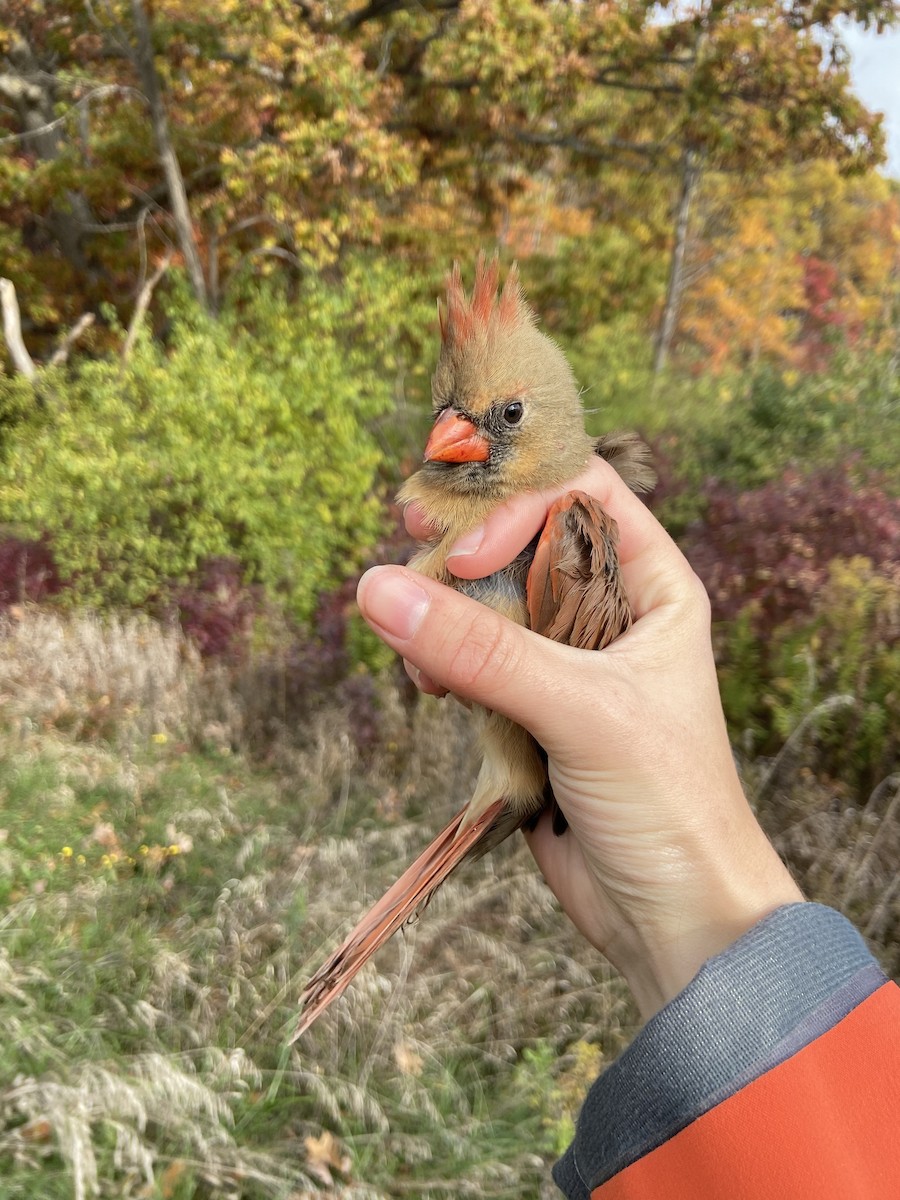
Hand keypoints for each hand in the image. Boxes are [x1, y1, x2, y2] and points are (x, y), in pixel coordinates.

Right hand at [356, 457, 802, 1018]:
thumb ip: (483, 650)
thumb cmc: (667, 802)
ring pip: (486, 601)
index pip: (577, 494)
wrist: (677, 921)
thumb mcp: (582, 710)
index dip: (517, 502)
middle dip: (463, 549)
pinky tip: (427, 684)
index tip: (466, 552)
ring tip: (417, 649)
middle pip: (519, 540)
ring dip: (442, 611)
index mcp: (651, 586)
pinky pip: (471, 660)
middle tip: (409, 555)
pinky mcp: (528, 710)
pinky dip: (440, 661)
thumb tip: (380, 589)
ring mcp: (564, 662)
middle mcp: (608, 612)